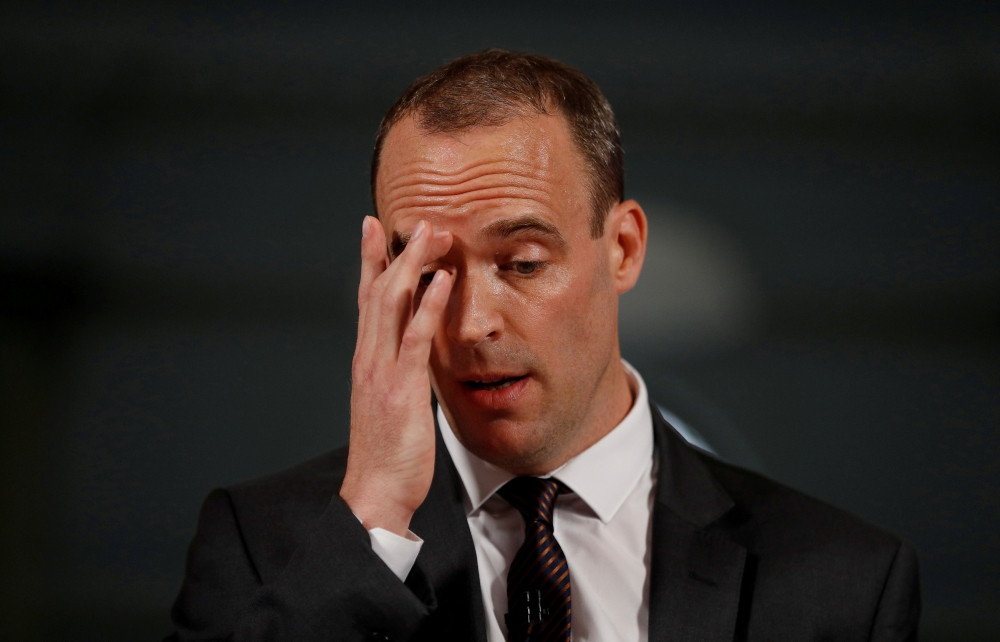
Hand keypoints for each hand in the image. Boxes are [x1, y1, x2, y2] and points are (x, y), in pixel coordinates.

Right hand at [339, 216, 453, 536]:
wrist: (374, 493)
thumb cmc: (386, 453)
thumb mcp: (390, 404)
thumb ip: (400, 374)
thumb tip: (417, 353)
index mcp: (367, 361)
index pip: (367, 300)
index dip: (370, 261)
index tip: (374, 228)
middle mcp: (369, 358)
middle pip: (378, 291)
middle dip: (394, 251)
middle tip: (415, 219)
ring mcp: (382, 371)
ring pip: (393, 304)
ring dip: (413, 265)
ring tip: (432, 233)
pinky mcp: (402, 389)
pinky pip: (416, 339)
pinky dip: (429, 306)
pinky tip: (444, 281)